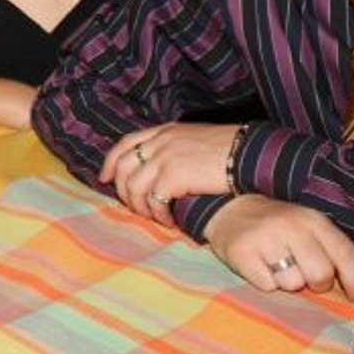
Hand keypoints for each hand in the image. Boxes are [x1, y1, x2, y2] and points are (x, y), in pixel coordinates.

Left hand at [102, 122, 238, 226]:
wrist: (247, 153)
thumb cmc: (227, 150)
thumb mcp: (193, 138)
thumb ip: (173, 146)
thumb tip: (160, 166)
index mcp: (164, 131)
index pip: (125, 144)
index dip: (110, 162)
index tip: (105, 178)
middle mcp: (160, 142)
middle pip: (123, 168)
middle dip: (123, 192)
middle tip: (136, 208)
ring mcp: (165, 158)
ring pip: (134, 187)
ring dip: (142, 208)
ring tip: (157, 218)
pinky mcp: (174, 176)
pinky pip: (154, 201)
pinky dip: (159, 215)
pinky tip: (170, 221)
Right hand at [203, 194, 353, 302]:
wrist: (228, 210)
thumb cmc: (277, 225)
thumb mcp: (309, 229)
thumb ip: (337, 252)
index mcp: (313, 219)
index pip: (345, 253)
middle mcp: (291, 225)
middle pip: (321, 274)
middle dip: (316, 283)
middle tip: (304, 273)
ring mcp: (266, 238)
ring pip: (293, 283)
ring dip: (287, 282)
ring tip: (277, 265)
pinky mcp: (243, 253)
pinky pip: (267, 286)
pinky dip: (265, 282)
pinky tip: (260, 265)